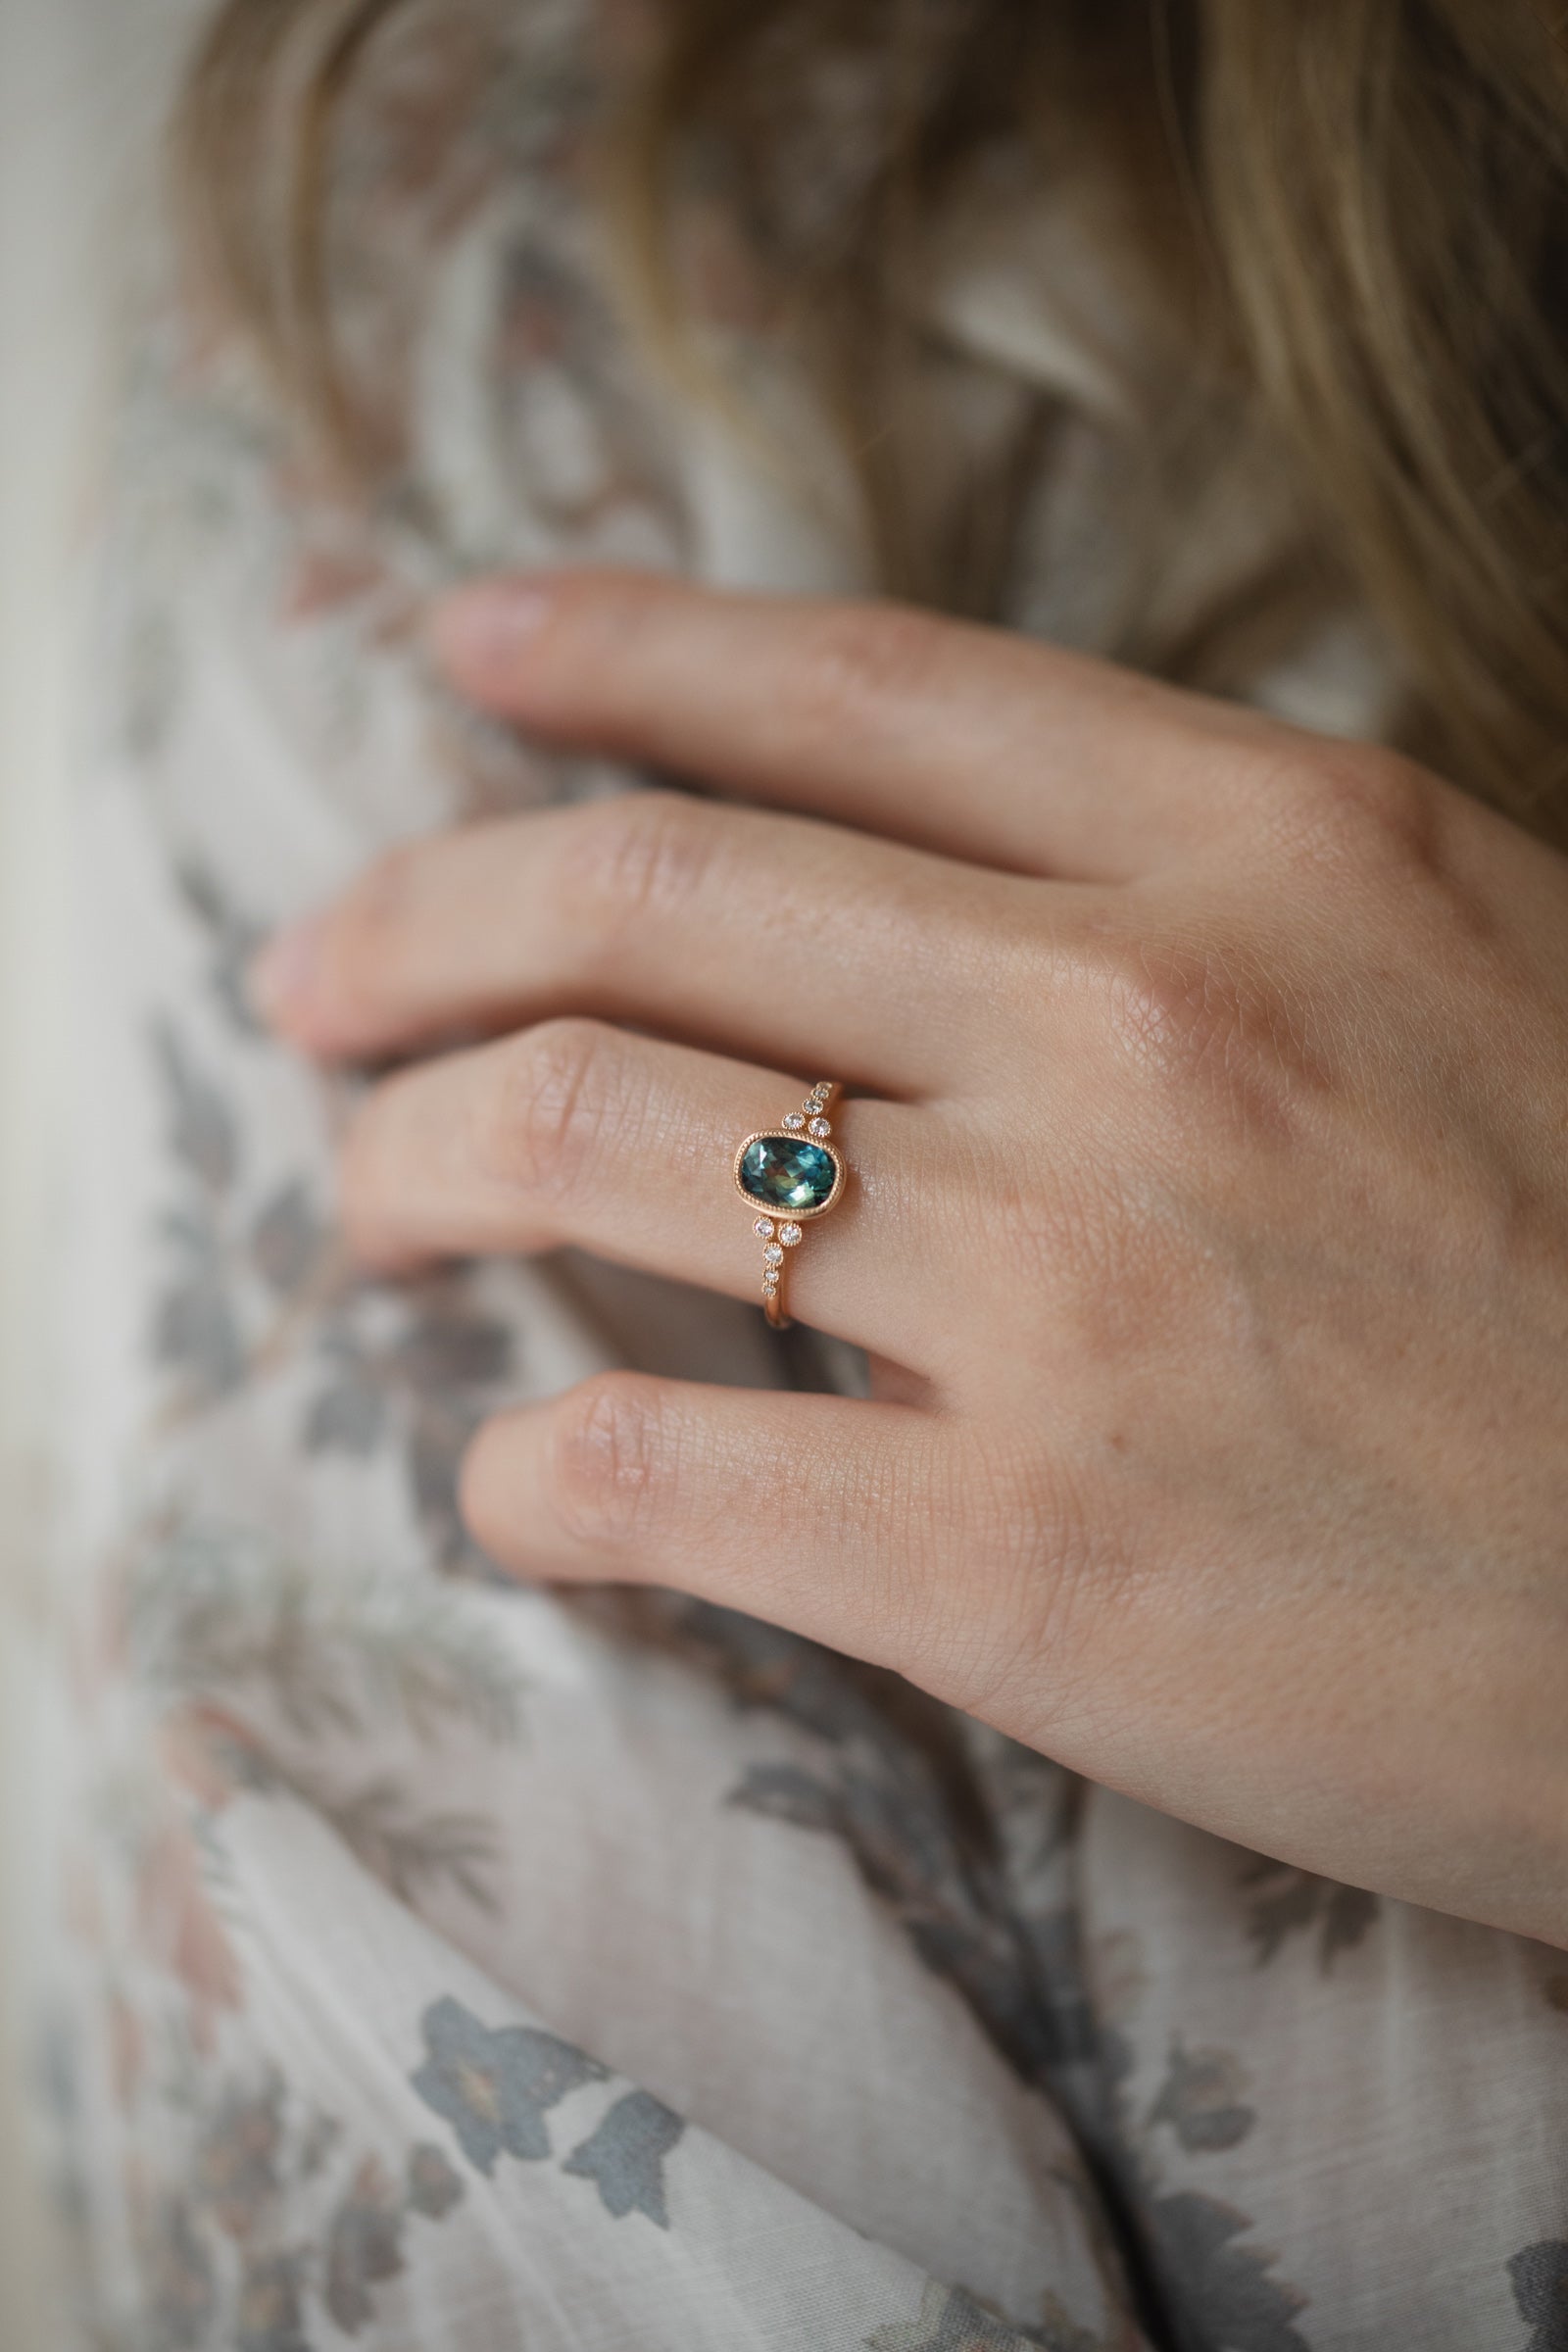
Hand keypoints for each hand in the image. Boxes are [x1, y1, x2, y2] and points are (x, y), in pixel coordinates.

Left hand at [253, 571, 1567, 1946]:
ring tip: (371, 1207)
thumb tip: (906, 909)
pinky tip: (523, 1493)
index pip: (843, 686)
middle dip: (415, 925)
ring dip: (412, 1166)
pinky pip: (645, 1469)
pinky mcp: (1018, 1559)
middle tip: (322, 990)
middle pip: (639, 892)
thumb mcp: (1468, 976)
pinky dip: (527, 1476)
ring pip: (583, 1137)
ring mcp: (1070, 1284)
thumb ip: (1205, 899)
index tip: (469, 658)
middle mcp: (1145, 1019)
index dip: (615, 654)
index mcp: (1277, 846)